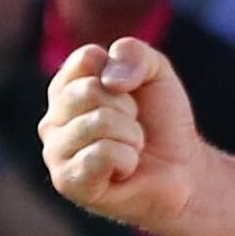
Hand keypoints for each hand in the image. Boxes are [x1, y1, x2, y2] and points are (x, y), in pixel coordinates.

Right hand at [42, 37, 204, 234]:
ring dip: (131, 136)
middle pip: (90, 91)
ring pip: (99, 122)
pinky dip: (127, 159)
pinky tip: (124, 170)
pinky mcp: (67, 182)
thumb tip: (108, 80)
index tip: (130, 95)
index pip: (86, 58)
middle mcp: (52, 120)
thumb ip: (133, 53)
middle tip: (133, 127)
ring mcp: (55, 152)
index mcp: (65, 88)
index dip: (121, 74)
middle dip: (127, 109)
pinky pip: (101, 154)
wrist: (182, 170)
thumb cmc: (162, 121)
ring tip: (131, 149)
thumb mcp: (156, 71)